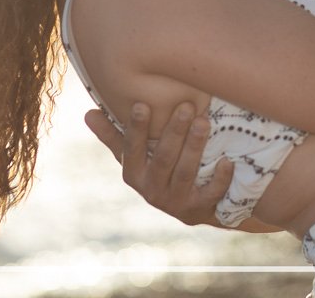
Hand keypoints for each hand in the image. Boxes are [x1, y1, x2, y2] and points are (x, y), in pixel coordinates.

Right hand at [84, 101, 232, 226]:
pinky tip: (226, 160)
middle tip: (186, 105)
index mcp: (133, 175)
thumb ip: (114, 136)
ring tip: (204, 121)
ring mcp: (175, 202)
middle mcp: (151, 190)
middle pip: (162, 159)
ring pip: (185, 173)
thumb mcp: (135, 157)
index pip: (131, 151)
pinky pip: (210, 194)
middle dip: (174, 132)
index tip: (142, 105)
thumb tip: (87, 113)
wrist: (196, 205)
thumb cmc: (159, 170)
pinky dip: (219, 178)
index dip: (136, 129)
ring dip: (195, 146)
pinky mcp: (199, 209)